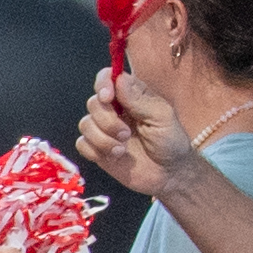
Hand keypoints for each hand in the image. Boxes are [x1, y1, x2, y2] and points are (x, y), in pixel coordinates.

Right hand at [76, 59, 179, 193]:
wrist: (168, 175)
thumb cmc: (171, 142)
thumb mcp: (162, 117)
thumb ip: (140, 98)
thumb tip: (119, 79)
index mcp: (130, 96)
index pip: (107, 78)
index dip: (103, 83)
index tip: (108, 97)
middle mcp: (114, 110)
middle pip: (93, 103)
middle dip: (107, 120)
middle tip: (127, 134)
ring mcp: (104, 130)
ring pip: (85, 124)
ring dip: (103, 138)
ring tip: (122, 149)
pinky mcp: (97, 149)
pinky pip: (81, 144)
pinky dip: (94, 150)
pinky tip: (113, 156)